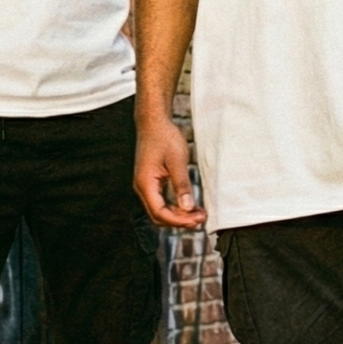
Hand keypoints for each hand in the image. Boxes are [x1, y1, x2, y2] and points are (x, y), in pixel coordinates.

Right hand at [134, 112, 206, 228]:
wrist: (154, 123)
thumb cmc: (164, 137)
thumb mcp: (177, 160)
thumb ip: (182, 185)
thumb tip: (187, 207)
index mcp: (145, 183)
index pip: (159, 212)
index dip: (178, 220)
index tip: (196, 220)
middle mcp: (142, 187)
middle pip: (158, 216)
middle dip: (179, 221)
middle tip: (200, 219)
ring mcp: (146, 185)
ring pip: (160, 210)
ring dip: (178, 215)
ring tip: (198, 214)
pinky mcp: (151, 182)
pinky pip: (162, 201)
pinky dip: (175, 206)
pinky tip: (189, 205)